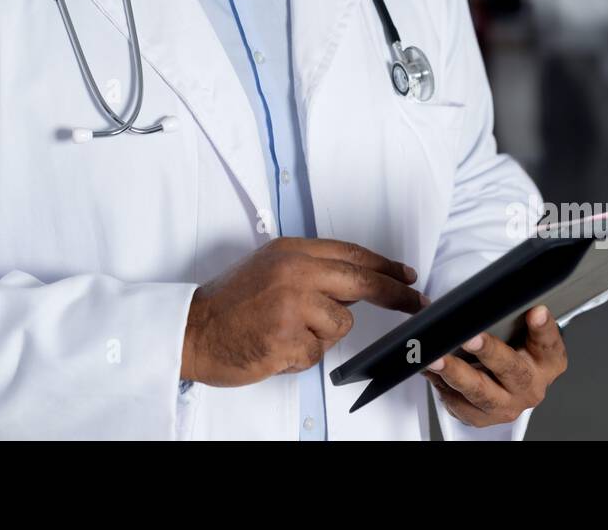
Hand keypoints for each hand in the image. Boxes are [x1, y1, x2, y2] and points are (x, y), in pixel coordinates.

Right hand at [181, 237, 424, 386]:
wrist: (193, 329)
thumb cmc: (228, 303)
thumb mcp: (268, 267)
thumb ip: (309, 269)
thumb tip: (354, 281)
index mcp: (291, 251)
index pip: (350, 254)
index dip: (383, 265)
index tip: (405, 274)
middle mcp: (294, 273)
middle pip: (361, 281)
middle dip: (394, 294)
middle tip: (415, 301)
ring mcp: (292, 306)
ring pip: (340, 324)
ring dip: (321, 335)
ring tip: (286, 331)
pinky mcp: (287, 339)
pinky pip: (318, 353)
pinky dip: (302, 356)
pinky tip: (277, 346)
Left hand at [422, 305, 567, 427]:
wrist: (506, 386)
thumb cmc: (513, 349)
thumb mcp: (520, 329)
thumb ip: (512, 313)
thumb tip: (492, 290)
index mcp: (548, 361)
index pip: (549, 342)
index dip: (543, 328)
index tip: (535, 312)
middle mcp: (531, 386)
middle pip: (512, 370)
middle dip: (490, 352)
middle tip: (470, 337)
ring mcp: (507, 405)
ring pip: (481, 393)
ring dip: (456, 374)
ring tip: (436, 358)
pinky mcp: (483, 418)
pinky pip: (460, 405)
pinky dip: (442, 386)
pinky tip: (430, 370)